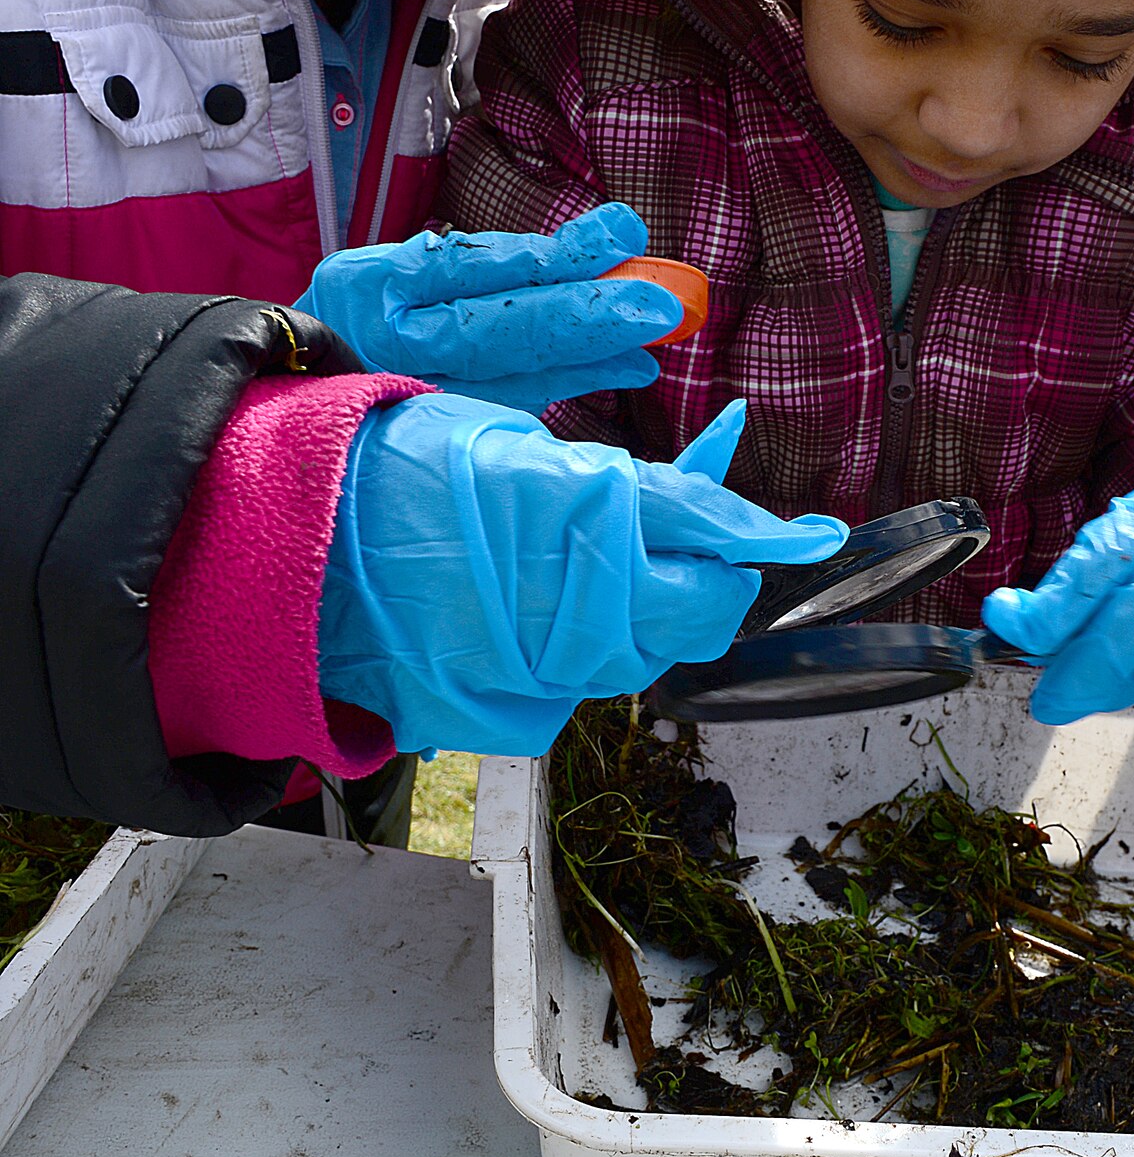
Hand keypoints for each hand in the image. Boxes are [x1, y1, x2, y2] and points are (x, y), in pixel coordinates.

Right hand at [294, 202, 685, 414]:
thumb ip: (486, 261)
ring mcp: (410, 393)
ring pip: (514, 374)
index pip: (480, 266)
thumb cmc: (362, 314)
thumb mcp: (403, 266)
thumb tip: (588, 251)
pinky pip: (510, 404)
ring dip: (592, 359)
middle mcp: (390, 343)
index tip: (624, 234)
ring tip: (651, 345)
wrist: (292, 387)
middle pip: (501, 327)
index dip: (558, 255)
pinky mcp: (432, 429)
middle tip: (659, 305)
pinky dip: (565, 385)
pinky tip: (614, 369)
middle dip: (588, 314)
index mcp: (376, 284)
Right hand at [317, 397, 847, 755]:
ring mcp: (544, 670)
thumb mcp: (517, 446)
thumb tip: (708, 504)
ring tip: (620, 551)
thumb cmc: (396, 472)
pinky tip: (558, 596)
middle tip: (713, 535)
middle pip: (700, 611)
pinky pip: (584, 673)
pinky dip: (593, 635)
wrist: (294, 548)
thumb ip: (619, 485)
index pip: (708, 529)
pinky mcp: (512, 709)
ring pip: (647, 647)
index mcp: (582, 519)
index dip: (765, 532)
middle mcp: (577, 607)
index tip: (815, 536)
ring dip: (655, 602)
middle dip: (717, 573)